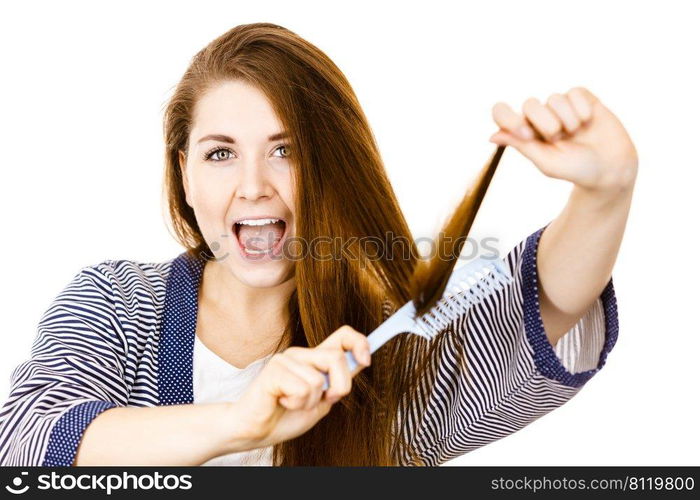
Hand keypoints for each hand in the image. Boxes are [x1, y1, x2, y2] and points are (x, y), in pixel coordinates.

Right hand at [230, 325, 370, 449]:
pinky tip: (281, 402)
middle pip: (336, 357)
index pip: (343, 335)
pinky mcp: (274, 370)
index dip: (360, 342)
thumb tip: (362, 360)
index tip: (366, 360)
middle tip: (323, 400)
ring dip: (310, 402)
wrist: (255, 431)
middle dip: (339, 386)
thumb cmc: (286, 416)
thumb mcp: (322, 400)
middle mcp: (301, 354)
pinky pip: (303, 389)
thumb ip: (338, 381)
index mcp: (314, 359)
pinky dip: (296, 404)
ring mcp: (286, 359)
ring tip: (292, 403)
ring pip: (319, 379)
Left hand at [489, 86, 637, 195]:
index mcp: (525, 131)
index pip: (502, 112)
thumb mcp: (546, 161)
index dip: (509, 118)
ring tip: (577, 133)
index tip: (526, 134)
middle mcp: (540, 116)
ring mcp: (560, 105)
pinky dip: (582, 110)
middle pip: (530, 104)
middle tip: (559, 138)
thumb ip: (521, 145)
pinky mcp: (581, 97)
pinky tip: (589, 121)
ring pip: (554, 98)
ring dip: (568, 119)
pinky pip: (574, 92)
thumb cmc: (575, 169)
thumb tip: (492, 136)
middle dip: (547, 124)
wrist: (611, 167)